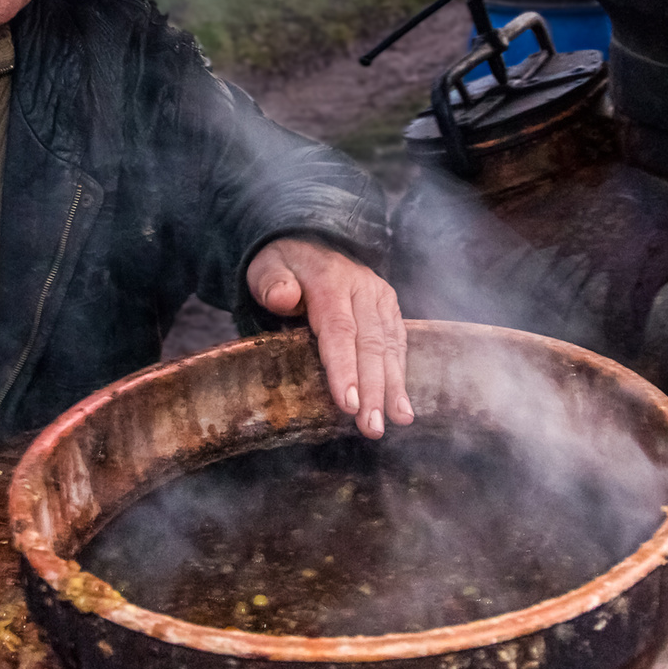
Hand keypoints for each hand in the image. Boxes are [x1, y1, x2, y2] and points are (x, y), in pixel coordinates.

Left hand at [247, 237, 412, 438]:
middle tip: (372, 427)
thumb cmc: (282, 265)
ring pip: (390, 345)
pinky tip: (402, 402)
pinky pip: (399, 341)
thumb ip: (271, 282)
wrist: (307, 241)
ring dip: (394, 386)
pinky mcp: (389, 306)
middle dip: (374, 389)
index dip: (345, 369)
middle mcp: (362, 288)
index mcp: (330, 281)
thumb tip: (282, 297)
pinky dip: (401, 373)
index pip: (339, 330)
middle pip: (370, 344)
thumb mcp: (265, 267)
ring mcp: (379, 296)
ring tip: (399, 420)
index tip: (348, 404)